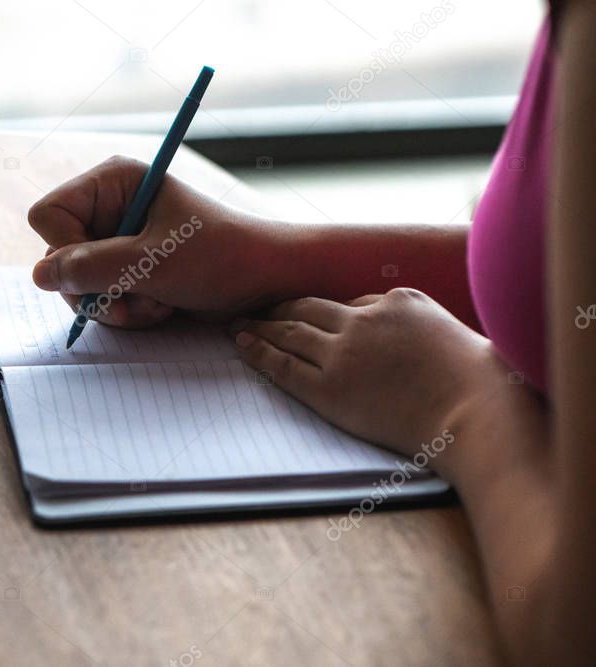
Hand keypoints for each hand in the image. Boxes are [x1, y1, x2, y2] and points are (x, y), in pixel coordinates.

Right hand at [28, 155, 297, 327]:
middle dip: (96, 288)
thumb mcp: (154, 262)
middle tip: (132, 303)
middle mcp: (109, 207)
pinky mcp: (127, 268)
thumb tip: (39, 276)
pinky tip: (159, 306)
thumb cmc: (221, 257)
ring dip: (114, 304)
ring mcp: (116, 240)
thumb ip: (93, 267)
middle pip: (58, 255)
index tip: (103, 272)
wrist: (266, 280)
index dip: (66, 251)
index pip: (49, 217)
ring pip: (77, 283)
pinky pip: (99, 297)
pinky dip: (126, 311)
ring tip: (155, 304)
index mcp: (113, 182)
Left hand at [231, 288, 509, 460]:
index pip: (348, 304)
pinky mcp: (330, 388)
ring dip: (259, 326)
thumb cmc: (473, 379)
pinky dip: (259, 352)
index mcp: (395, 300)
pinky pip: (283, 365)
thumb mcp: (443, 330)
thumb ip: (407, 322)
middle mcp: (363, 320)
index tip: (302, 311)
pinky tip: (244, 344)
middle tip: (254, 308)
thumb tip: (376, 318)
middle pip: (307, 308)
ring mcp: (344, 353)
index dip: (320, 311)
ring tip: (238, 324)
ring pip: (289, 332)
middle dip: (278, 307)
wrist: (475, 412)